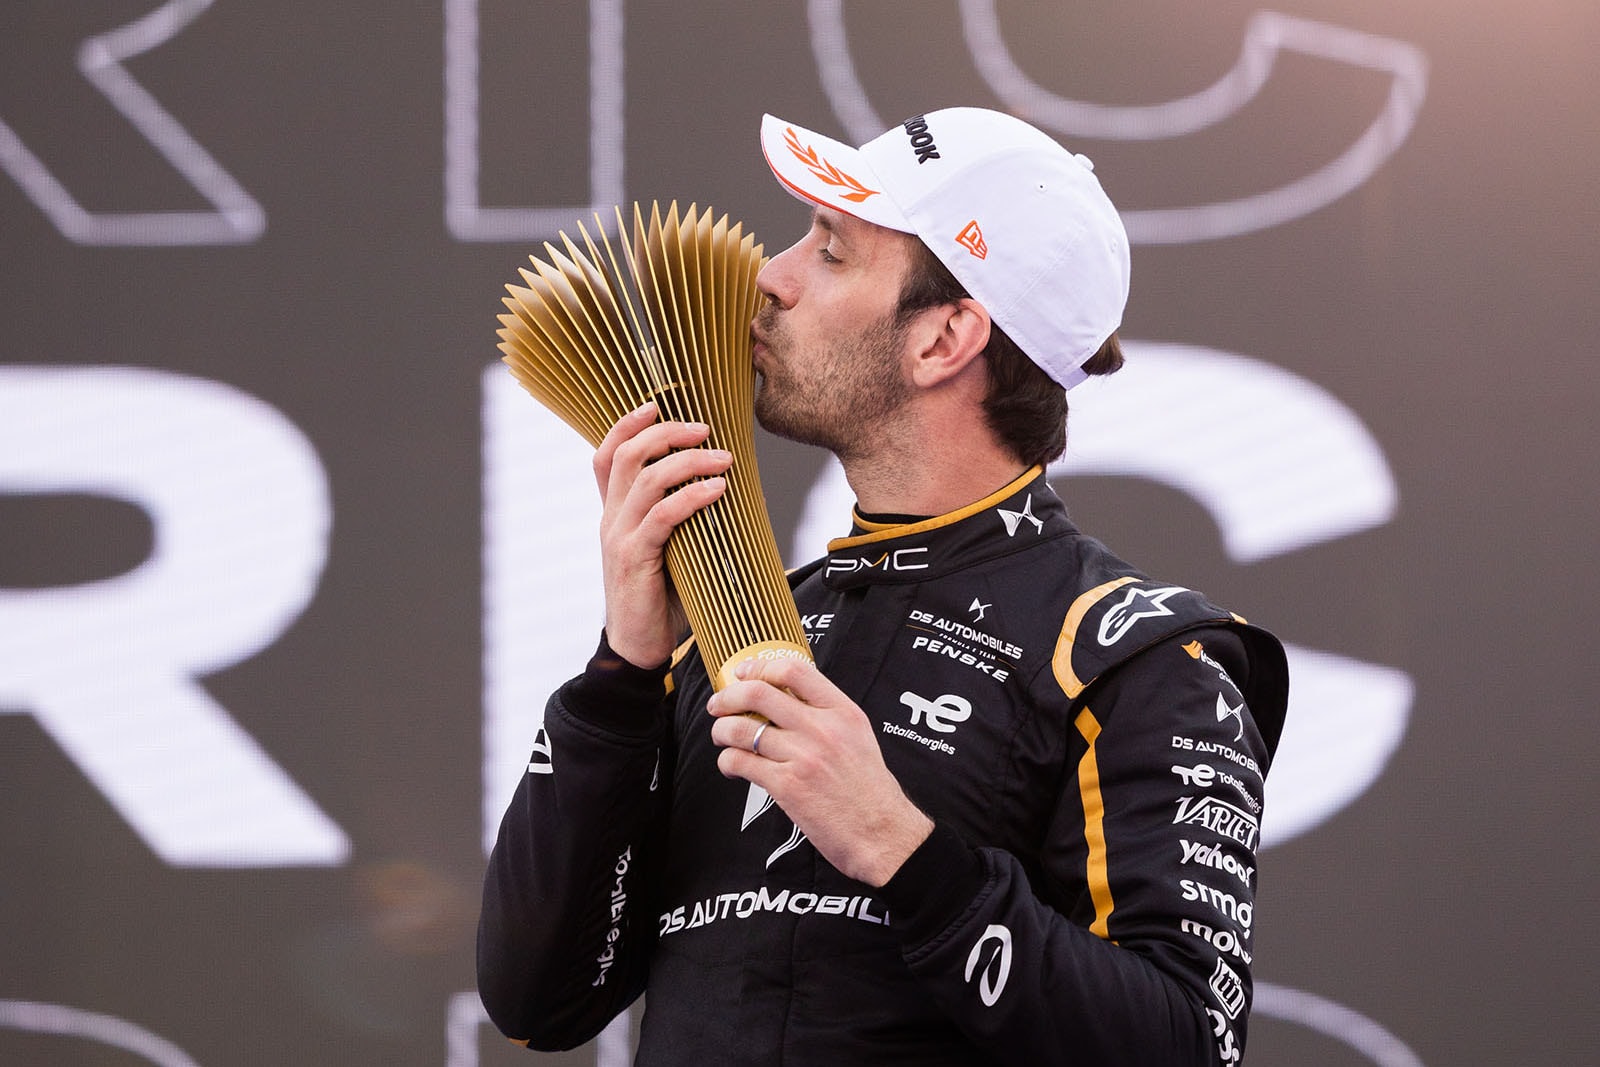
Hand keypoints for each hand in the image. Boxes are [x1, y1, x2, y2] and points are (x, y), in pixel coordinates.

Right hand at [593, 402, 732, 668]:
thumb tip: (730, 491)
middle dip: (666, 433)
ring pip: (645, 481)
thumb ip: (686, 521)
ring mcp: (619, 539)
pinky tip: (717, 491)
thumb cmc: (662, 599)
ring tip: (723, 458)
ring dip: (688, 462)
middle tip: (705, 429)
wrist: (638, 648)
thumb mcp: (672, 550)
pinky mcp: (633, 560)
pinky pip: (661, 517)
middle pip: (626, 457)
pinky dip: (691, 497)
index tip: (655, 404)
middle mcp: (611, 520)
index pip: (606, 456)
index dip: (625, 425)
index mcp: (615, 513)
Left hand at [707, 657, 933, 886]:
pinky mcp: (787, 786)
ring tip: (721, 737)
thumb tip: (786, 699)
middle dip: (728, 696)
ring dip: (721, 731)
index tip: (744, 674)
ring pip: (741, 729)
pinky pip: (740, 762)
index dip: (760, 668)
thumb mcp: (858, 737)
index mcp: (843, 712)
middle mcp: (822, 729)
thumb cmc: (869, 791)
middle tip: (718, 705)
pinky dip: (727, 762)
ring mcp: (803, 756)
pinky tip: (731, 767)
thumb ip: (827, 715)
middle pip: (758, 693)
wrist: (883, 835)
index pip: (794, 670)